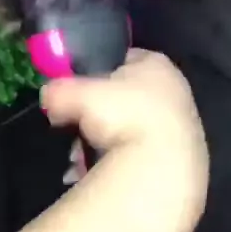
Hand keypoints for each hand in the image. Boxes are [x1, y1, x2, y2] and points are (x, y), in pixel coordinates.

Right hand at [41, 49, 208, 202]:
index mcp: (156, 64)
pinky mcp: (180, 155)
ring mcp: (181, 122)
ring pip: (132, 128)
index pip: (125, 58)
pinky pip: (139, 153)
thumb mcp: (78, 96)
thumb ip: (60, 91)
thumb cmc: (123, 115)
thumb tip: (49, 96)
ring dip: (105, 141)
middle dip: (99, 113)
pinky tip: (101, 172)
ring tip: (83, 157)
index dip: (100, 72)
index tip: (80, 89)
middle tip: (78, 127)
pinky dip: (119, 161)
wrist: (163, 166)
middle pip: (127, 96)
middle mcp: (174, 88)